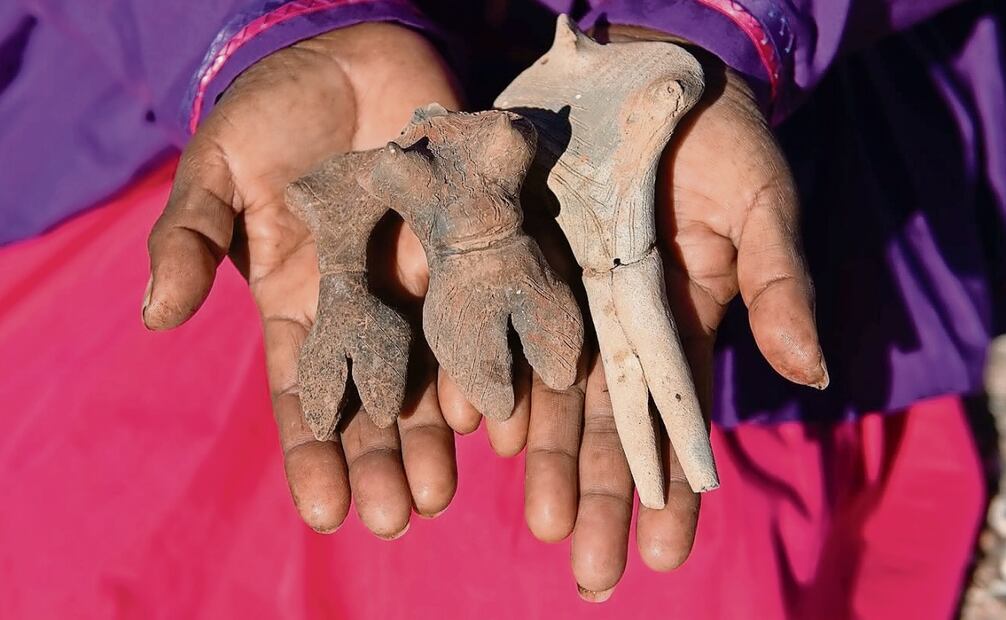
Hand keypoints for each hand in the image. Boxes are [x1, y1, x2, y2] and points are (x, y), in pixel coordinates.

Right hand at [143, 24, 462, 536]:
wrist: (349, 56)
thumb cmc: (273, 114)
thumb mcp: (219, 173)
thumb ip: (191, 240)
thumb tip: (155, 318)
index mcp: (304, 302)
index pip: (306, 392)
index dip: (315, 450)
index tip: (325, 510)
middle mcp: (367, 307)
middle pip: (378, 399)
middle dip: (387, 458)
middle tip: (403, 514)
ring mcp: (421, 281)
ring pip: (435, 370)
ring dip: (440, 431)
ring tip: (446, 485)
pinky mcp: (471, 243)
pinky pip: (483, 312)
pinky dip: (489, 357)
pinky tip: (495, 408)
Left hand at [505, 31, 826, 600]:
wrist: (649, 74)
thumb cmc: (721, 142)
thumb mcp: (761, 205)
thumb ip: (778, 284)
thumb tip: (811, 371)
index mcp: (674, 326)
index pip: (674, 421)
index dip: (672, 487)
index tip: (664, 552)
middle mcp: (611, 328)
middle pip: (605, 424)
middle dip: (600, 494)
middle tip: (590, 570)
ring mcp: (558, 297)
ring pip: (548, 391)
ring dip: (546, 458)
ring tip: (546, 523)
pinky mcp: (510, 256)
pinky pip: (493, 324)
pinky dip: (486, 372)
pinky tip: (479, 427)